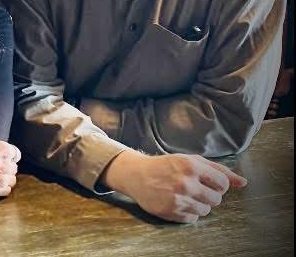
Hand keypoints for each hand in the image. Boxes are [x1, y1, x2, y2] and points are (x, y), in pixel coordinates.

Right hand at [0, 104, 20, 196]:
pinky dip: (3, 189)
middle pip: (14, 167)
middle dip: (6, 166)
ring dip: (6, 178)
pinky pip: (7, 191)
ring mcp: (2, 178)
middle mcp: (7, 164)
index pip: (16, 154)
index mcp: (5, 150)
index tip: (1, 156)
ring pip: (12, 180)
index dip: (9, 155)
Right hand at [102, 150, 246, 222]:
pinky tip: (177, 201)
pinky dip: (188, 212)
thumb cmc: (166, 166)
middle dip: (209, 195)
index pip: (223, 183)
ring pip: (206, 210)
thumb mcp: (190, 160)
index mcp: (191, 166)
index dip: (218, 184)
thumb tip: (243, 182)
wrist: (137, 175)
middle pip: (217, 199)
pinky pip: (193, 218)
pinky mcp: (171, 212)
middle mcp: (185, 183)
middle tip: (194, 188)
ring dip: (198, 204)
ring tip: (184, 195)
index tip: (208, 182)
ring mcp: (178, 199)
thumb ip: (218, 170)